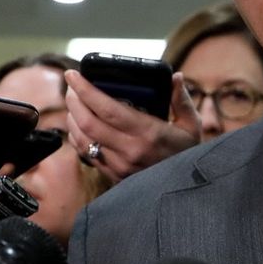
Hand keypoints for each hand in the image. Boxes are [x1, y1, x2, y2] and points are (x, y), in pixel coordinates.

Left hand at [62, 70, 200, 182]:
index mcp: (148, 133)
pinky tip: (78, 124)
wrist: (186, 189)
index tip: (73, 75)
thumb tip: (176, 76)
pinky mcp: (114, 175)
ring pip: (82, 139)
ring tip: (73, 103)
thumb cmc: (188, 153)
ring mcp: (119, 166)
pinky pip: (87, 154)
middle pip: (88, 123)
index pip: (107, 109)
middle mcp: (130, 150)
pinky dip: (77, 136)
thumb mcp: (191, 125)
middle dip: (73, 101)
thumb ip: (182, 100)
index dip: (86, 90)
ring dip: (72, 118)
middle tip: (71, 86)